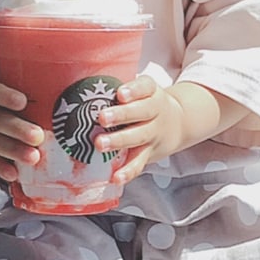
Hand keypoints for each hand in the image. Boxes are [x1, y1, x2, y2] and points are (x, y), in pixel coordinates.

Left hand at [98, 77, 251, 183]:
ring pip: (138, 137)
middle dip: (121, 116)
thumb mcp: (142, 91)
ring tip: (99, 144)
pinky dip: (128, 171)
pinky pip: (139, 163)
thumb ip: (121, 89)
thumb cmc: (147, 103)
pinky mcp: (150, 153)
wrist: (180, 123)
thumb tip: (79, 82)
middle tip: (101, 118)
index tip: (120, 94)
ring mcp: (154, 134)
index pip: (145, 88)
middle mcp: (155, 112)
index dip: (133, 91)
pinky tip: (115, 177)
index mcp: (152, 93)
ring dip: (119, 141)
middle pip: (141, 113)